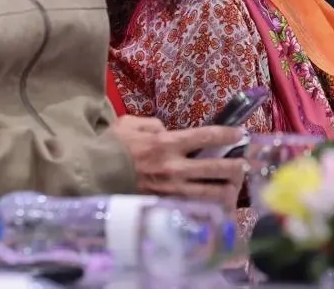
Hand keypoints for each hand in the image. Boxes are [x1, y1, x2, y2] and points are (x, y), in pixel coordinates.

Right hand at [110, 117, 246, 210]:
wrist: (90, 175)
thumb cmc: (110, 147)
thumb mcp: (130, 123)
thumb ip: (154, 124)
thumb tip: (168, 130)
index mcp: (166, 143)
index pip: (207, 136)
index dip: (228, 134)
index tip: (240, 133)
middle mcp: (173, 167)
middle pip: (217, 168)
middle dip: (236, 166)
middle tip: (244, 164)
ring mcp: (170, 190)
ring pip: (210, 193)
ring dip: (228, 190)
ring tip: (235, 187)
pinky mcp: (164, 206)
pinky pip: (193, 209)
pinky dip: (207, 208)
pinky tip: (215, 206)